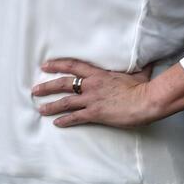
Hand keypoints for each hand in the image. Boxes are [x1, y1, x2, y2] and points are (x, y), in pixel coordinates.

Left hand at [32, 58, 154, 128]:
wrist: (145, 100)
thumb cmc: (143, 87)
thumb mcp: (139, 73)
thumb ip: (138, 67)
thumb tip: (147, 61)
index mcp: (100, 74)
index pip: (74, 66)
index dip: (58, 64)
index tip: (45, 65)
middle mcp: (92, 85)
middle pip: (64, 84)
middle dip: (47, 86)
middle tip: (35, 89)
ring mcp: (92, 100)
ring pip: (65, 102)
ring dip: (51, 106)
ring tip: (40, 109)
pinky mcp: (95, 113)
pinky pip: (75, 117)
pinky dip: (64, 120)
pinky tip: (56, 123)